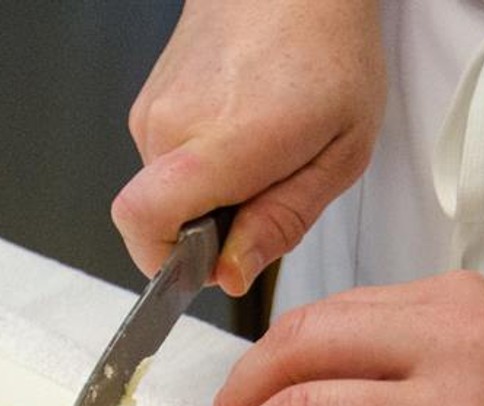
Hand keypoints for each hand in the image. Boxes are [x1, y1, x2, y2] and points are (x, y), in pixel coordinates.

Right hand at [113, 0, 384, 295]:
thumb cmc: (329, 52)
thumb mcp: (340, 155)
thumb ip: (281, 223)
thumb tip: (229, 275)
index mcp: (224, 141)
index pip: (144, 220)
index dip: (167, 265)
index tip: (211, 265)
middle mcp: (172, 124)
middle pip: (161, 222)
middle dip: (209, 232)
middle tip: (266, 191)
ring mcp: (152, 110)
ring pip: (164, 194)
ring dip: (210, 197)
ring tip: (260, 153)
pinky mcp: (148, 103)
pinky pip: (165, 164)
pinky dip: (202, 167)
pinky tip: (242, 132)